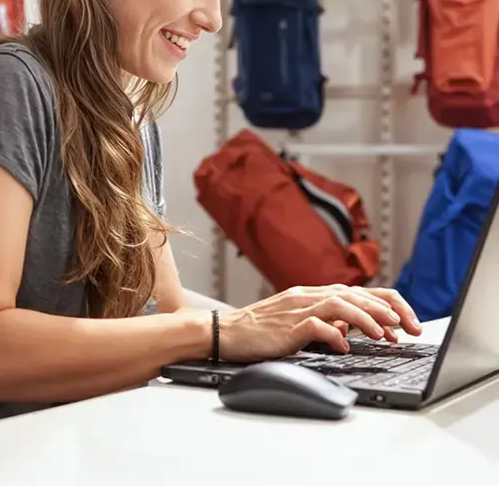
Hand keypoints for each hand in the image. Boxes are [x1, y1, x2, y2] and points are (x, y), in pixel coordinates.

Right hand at [218, 284, 421, 361]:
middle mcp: (307, 296)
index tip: (408, 321)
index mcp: (312, 294)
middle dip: (387, 309)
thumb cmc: (261, 330)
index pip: (358, 291)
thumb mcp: (298, 322)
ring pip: (339, 304)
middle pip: (355, 293)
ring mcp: (297, 309)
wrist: (226, 331)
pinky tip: (344, 345)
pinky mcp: (286, 326)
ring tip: (385, 335)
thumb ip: (324, 321)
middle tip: (411, 326)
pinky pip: (315, 325)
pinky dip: (333, 334)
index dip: (387, 303)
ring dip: (366, 318)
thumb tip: (350, 328)